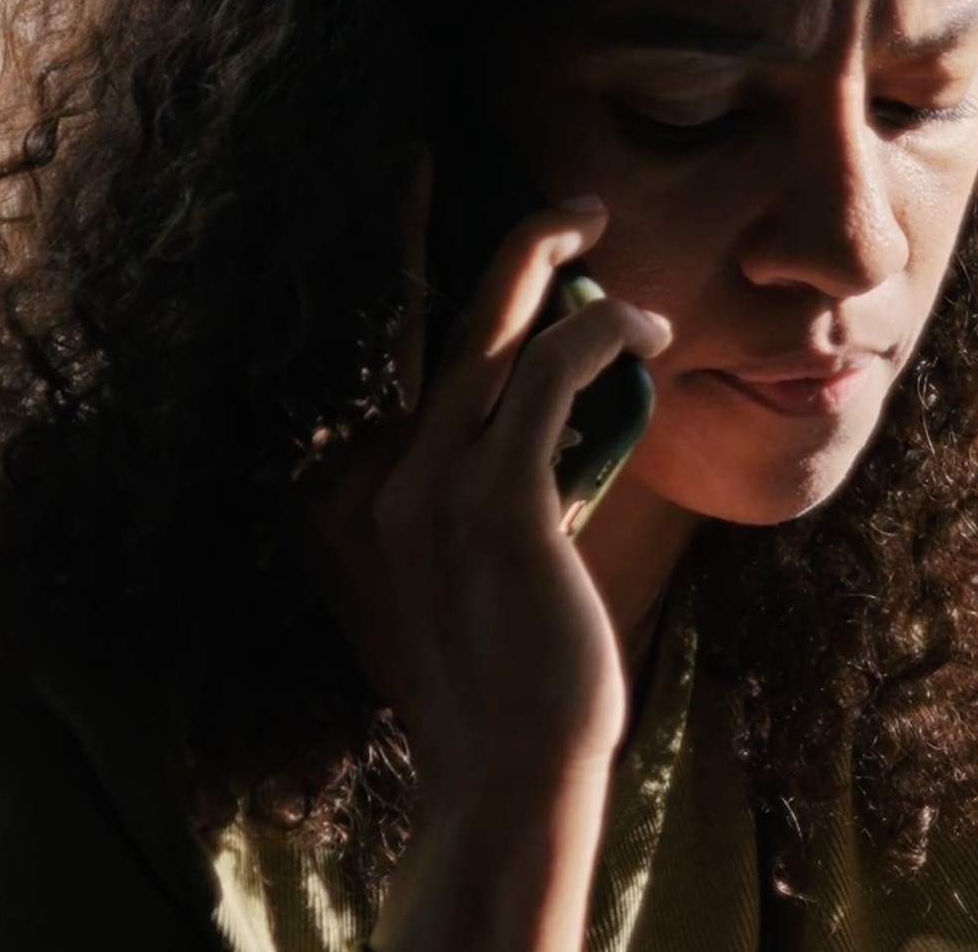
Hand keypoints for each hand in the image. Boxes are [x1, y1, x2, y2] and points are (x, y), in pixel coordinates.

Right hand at [301, 192, 671, 793]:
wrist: (508, 776)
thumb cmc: (501, 679)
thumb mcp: (449, 576)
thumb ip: (459, 493)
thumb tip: (534, 407)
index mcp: (333, 498)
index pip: (394, 364)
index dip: (439, 289)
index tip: (472, 230)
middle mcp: (359, 481)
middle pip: (428, 321)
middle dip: (497, 243)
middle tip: (564, 202)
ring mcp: (419, 488)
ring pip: (488, 327)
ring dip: (552, 263)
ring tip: (605, 238)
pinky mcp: (493, 500)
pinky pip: (547, 373)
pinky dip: (600, 333)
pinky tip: (645, 330)